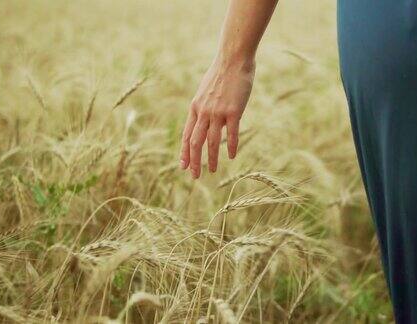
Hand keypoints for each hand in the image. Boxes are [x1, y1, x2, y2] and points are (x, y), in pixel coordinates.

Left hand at [180, 57, 254, 178]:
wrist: (233, 59)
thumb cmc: (222, 74)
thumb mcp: (206, 91)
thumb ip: (205, 107)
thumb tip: (208, 120)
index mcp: (195, 107)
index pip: (186, 135)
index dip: (184, 152)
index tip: (183, 166)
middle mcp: (203, 112)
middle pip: (195, 142)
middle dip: (194, 161)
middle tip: (194, 176)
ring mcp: (218, 112)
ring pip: (212, 142)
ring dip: (211, 159)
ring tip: (212, 171)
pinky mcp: (233, 111)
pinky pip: (231, 133)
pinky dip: (231, 146)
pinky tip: (231, 156)